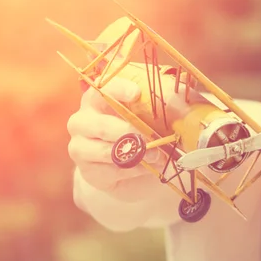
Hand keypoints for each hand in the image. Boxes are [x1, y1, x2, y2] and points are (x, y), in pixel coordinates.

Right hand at [67, 77, 165, 201]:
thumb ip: (164, 101)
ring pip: (106, 152)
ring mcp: (81, 147)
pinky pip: (112, 171)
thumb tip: (179, 97)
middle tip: (154, 137)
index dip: (118, 90)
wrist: (134, 165)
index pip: (102, 89)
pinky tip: (149, 166)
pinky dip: (135, 170)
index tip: (136, 93)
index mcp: (97, 99)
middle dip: (131, 132)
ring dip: (136, 154)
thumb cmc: (142, 129)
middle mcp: (82, 121)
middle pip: (102, 126)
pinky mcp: (88, 171)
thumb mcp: (153, 112)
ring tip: (157, 155)